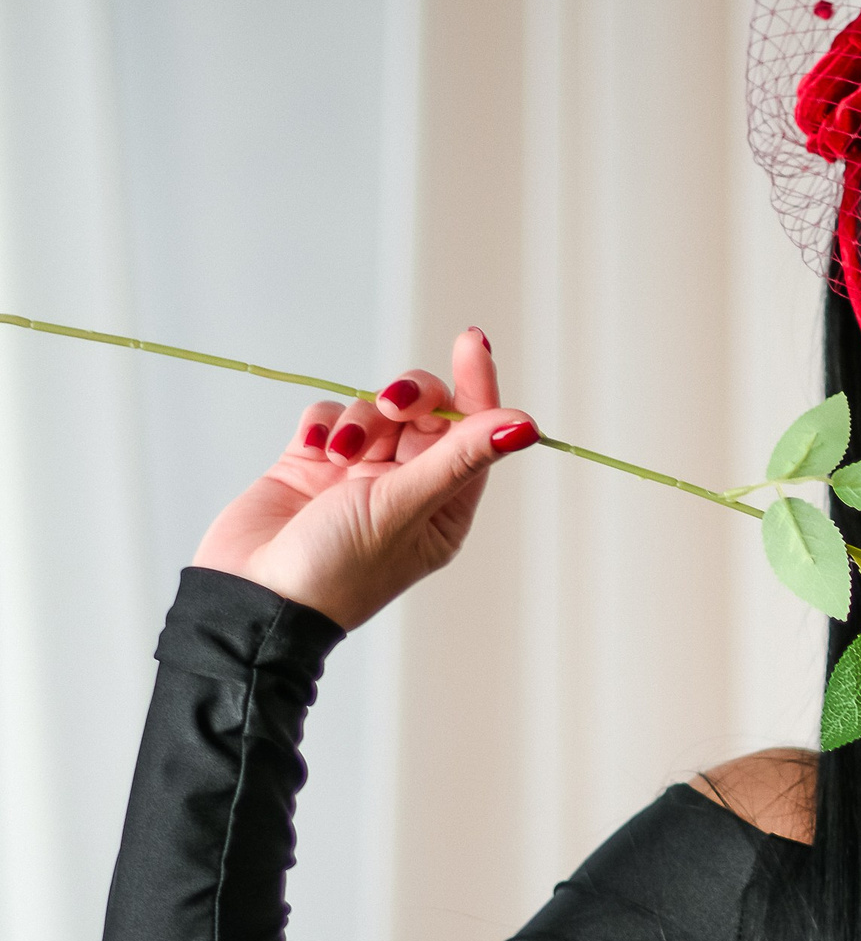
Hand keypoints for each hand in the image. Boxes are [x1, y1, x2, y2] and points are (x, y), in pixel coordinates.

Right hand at [190, 326, 537, 630]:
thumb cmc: (339, 569)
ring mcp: (358, 474)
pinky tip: (312, 452)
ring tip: (339, 454)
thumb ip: (460, 458)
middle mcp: (406, 488)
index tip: (471, 342)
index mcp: (444, 509)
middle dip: (409, 397)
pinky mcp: (312, 463)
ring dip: (358, 419)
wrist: (256, 598)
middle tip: (393, 404)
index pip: (474, 434)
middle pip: (426, 411)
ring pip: (374, 408)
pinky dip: (322, 424)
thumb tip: (525, 427)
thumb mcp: (405, 508)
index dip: (477, 386)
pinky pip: (329, 414)